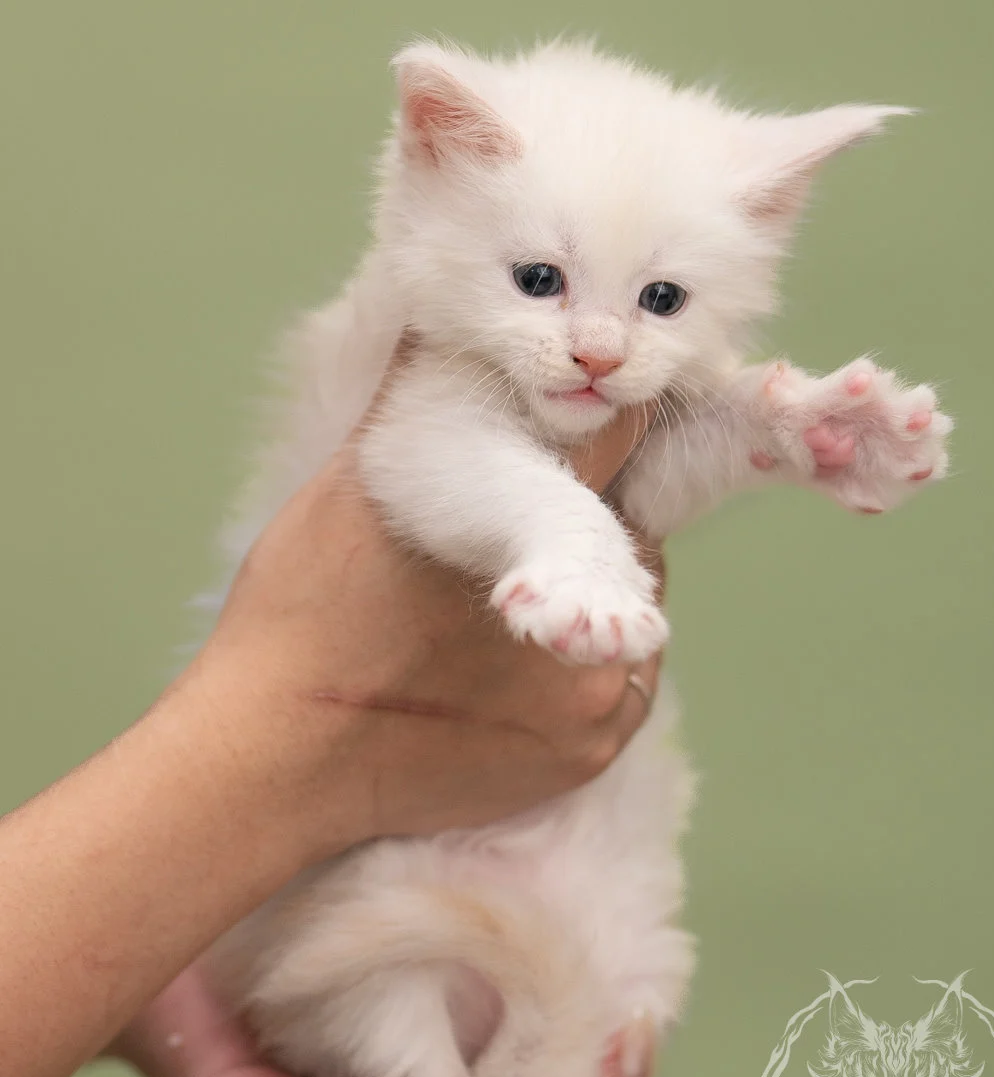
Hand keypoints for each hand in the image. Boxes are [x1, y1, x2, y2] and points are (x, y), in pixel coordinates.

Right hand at [189, 357, 664, 857]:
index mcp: (532, 530)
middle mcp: (588, 618)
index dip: (602, 422)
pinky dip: (592, 656)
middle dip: (596, 513)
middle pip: (632, 533)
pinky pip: (623, 682)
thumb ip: (416, 395)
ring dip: (600, 585)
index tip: (584, 420)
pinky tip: (527, 649)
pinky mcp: (587, 753)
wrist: (277, 761)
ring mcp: (594, 695)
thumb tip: (434, 315)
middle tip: (531, 516)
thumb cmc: (304, 617)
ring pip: (633, 607)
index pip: (616, 441)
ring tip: (515, 590)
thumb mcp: (353, 482)